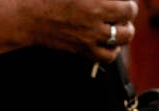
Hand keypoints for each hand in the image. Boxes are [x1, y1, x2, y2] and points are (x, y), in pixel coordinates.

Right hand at [18, 0, 137, 63]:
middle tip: (122, 16)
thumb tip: (113, 0)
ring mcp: (88, 42)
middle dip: (127, 22)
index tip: (125, 3)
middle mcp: (95, 27)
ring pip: (118, 47)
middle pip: (127, 31)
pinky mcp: (81, 51)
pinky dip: (109, 51)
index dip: (130, 5)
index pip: (129, 10)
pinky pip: (105, 58)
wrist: (28, 16)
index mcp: (97, 6)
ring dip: (120, 38)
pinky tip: (106, 42)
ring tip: (117, 30)